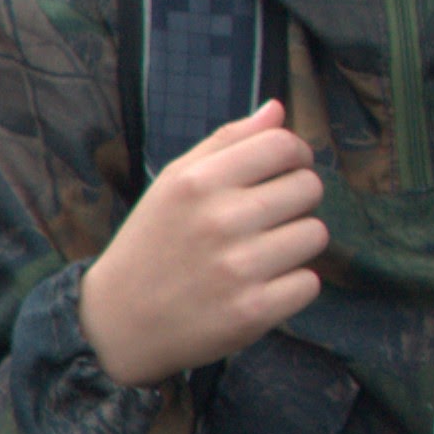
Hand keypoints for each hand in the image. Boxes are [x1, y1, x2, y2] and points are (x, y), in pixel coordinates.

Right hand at [82, 101, 324, 387]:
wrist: (117, 323)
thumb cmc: (154, 243)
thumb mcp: (174, 183)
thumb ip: (228, 141)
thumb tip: (277, 109)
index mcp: (199, 182)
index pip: (285, 145)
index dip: (295, 156)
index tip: (283, 172)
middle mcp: (220, 220)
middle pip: (310, 187)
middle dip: (296, 201)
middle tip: (264, 220)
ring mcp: (238, 267)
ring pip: (316, 234)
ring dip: (296, 244)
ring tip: (259, 254)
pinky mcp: (253, 311)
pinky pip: (310, 282)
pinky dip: (291, 286)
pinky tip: (258, 287)